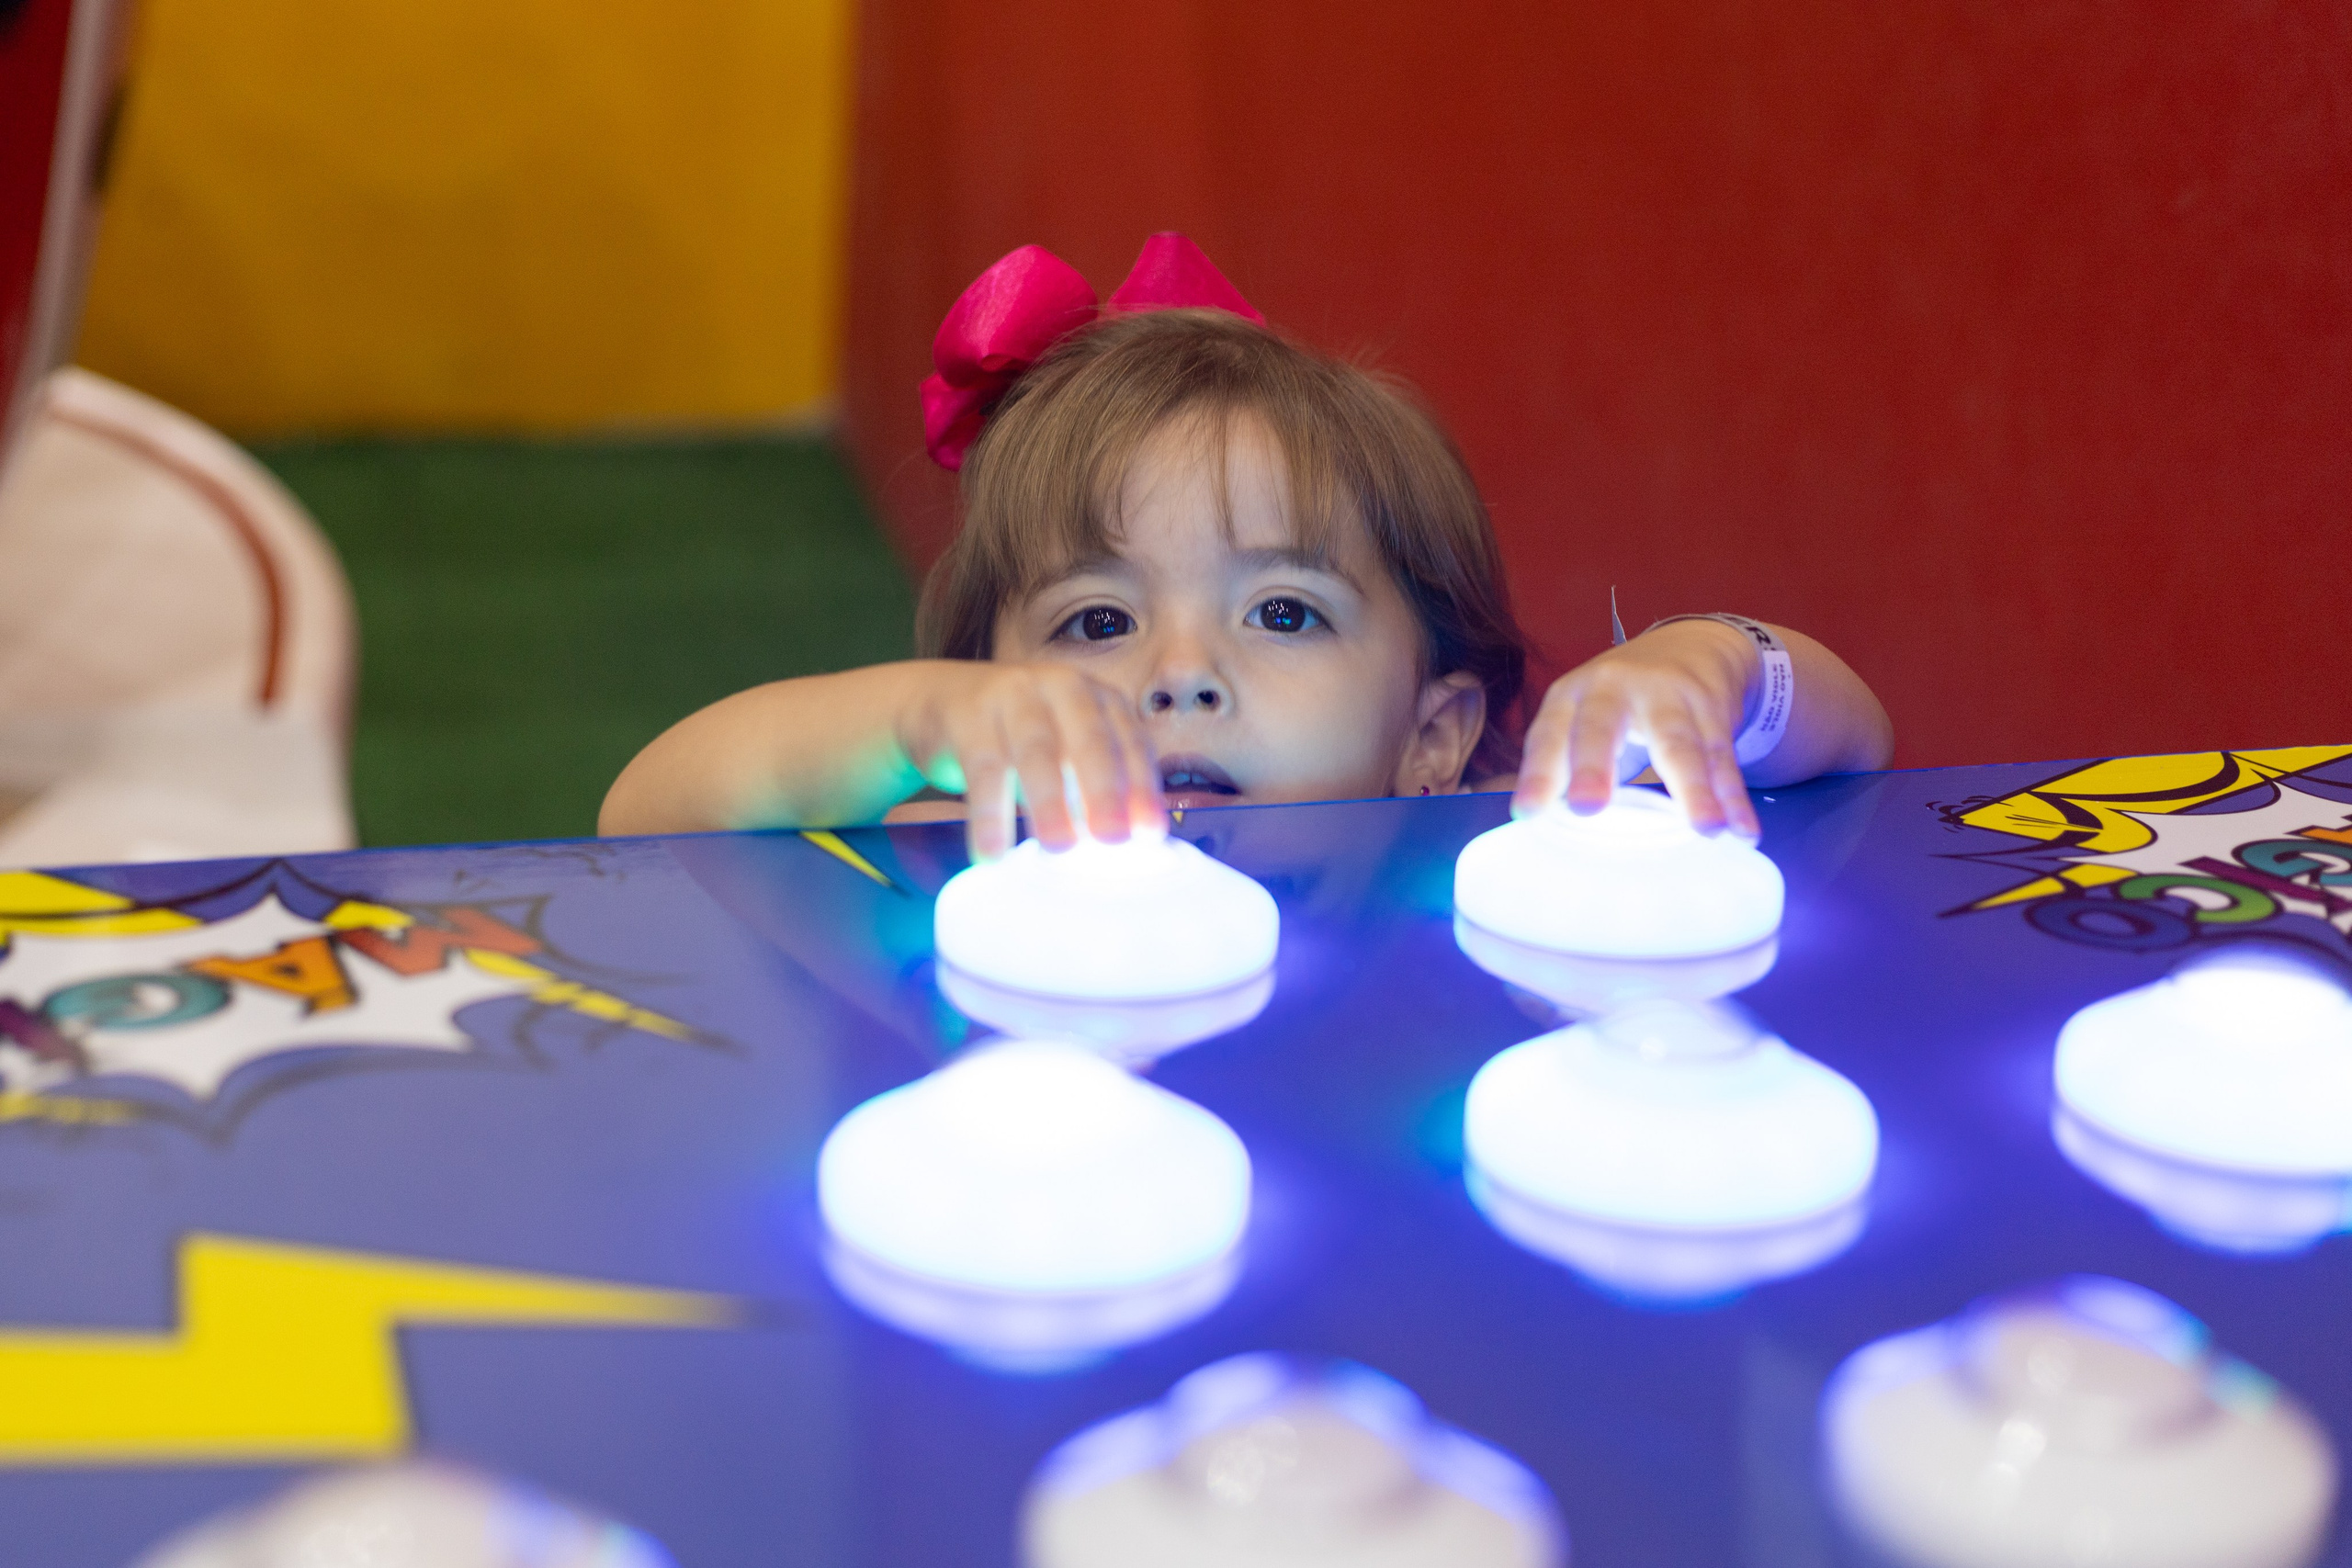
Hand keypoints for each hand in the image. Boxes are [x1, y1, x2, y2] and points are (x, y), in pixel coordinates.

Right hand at [896, 662, 1167, 861]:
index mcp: (1097, 698)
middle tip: (1113, 841)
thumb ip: (1095, 789)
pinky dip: (989, 814)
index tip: (1150, 835)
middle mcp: (1061, 687)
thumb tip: (1128, 845)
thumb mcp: (1066, 753)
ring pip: (1036, 749)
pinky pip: (982, 768)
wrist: (940, 701)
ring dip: (1049, 801)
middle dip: (1104, 791)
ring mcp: (1013, 695)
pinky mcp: (968, 715)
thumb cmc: (1021, 737)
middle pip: (1088, 740)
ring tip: (1058, 847)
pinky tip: (991, 854)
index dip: (1142, 788)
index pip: (1130, 743)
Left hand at [1511, 620, 1760, 835]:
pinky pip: (1723, 759)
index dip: (1537, 773)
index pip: (1549, 735)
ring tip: (1705, 829)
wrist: (1691, 645)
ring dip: (1694, 788)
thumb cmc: (1619, 701)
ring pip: (1679, 745)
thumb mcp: (1581, 719)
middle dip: (1593, 766)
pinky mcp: (1711, 710)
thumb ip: (1563, 766)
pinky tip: (1743, 830)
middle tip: (1586, 808)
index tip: (1527, 813)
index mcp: (1573, 695)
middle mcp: (1615, 688)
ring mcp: (1668, 696)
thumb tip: (1540, 825)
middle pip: (1603, 727)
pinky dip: (1734, 797)